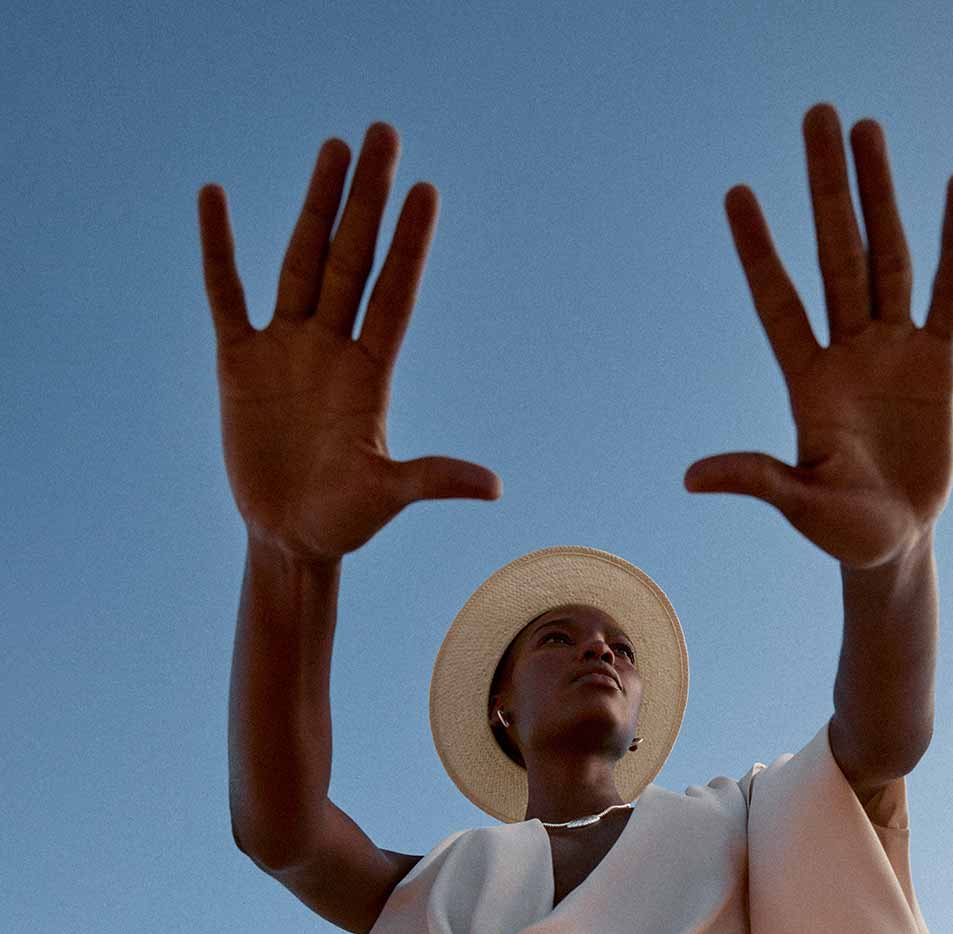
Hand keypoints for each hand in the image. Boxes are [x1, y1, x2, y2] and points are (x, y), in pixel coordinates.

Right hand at [198, 123, 500, 562]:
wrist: (290, 538)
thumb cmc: (345, 519)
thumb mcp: (387, 496)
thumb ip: (433, 479)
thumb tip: (494, 487)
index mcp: (371, 374)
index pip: (393, 293)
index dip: (409, 245)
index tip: (425, 190)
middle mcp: (333, 348)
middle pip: (352, 258)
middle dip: (367, 198)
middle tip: (384, 132)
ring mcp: (287, 349)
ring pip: (302, 262)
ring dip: (316, 206)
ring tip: (333, 147)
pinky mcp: (239, 363)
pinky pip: (227, 294)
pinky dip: (219, 250)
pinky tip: (215, 199)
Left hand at [684, 103, 952, 569]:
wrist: (894, 544)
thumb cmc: (842, 531)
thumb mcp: (801, 504)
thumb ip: (756, 479)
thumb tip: (690, 478)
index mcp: (808, 382)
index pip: (777, 302)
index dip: (758, 251)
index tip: (736, 193)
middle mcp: (847, 352)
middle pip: (835, 253)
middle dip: (825, 188)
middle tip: (816, 116)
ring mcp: (892, 351)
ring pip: (886, 257)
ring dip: (879, 194)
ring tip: (866, 130)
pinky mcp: (937, 363)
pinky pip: (948, 291)